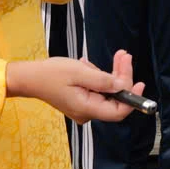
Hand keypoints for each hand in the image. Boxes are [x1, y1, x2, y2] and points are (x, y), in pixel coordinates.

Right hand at [7, 49, 145, 123]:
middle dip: (122, 77)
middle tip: (124, 56)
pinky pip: (97, 90)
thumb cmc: (50, 74)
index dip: (132, 99)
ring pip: (107, 92)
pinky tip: (90, 65)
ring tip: (114, 56)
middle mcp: (87, 112)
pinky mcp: (81, 100)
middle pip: (115, 99)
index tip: (139, 83)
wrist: (29, 77)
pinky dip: (99, 76)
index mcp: (87, 109)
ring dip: (111, 73)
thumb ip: (102, 80)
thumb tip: (122, 85)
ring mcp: (84, 107)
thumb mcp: (79, 73)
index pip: (118, 112)